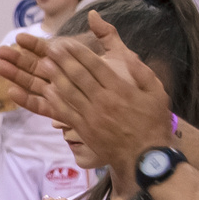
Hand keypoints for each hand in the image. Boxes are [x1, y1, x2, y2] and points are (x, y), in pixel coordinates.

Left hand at [0, 11, 173, 175]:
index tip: (66, 42)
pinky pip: (66, 112)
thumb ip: (141, 72)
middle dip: (63, 60)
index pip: (95, 66)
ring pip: (69, 92)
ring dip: (54, 77)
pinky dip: (54, 100)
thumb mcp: (156, 92)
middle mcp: (103, 101)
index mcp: (120, 89)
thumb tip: (128, 54)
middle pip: (78, 76)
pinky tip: (45, 90)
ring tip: (42, 63)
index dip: (79, 52)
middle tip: (50, 48)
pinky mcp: (84, 129)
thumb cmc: (153, 123)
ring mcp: (92, 116)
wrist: (146, 157)